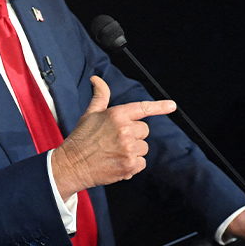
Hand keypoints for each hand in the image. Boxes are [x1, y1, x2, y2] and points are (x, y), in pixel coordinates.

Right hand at [53, 76, 176, 197]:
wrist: (72, 165)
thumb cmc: (80, 139)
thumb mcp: (90, 114)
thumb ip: (100, 96)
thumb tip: (96, 79)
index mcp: (117, 115)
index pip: (142, 108)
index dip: (159, 107)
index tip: (172, 106)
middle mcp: (125, 130)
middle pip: (144, 131)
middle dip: (134, 136)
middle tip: (116, 141)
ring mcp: (128, 148)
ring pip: (143, 148)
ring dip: (133, 152)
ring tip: (115, 153)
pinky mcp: (129, 165)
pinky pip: (142, 163)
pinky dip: (132, 165)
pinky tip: (117, 163)